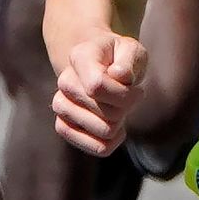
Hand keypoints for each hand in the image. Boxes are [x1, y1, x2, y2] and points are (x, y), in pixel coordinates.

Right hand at [51, 32, 145, 157]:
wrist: (101, 68)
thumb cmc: (120, 60)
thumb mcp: (132, 51)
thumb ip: (129, 60)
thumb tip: (119, 75)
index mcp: (80, 57)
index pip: (97, 86)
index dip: (125, 94)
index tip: (137, 89)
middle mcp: (65, 82)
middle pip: (107, 113)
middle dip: (126, 108)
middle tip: (126, 97)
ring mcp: (61, 106)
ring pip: (104, 132)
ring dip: (120, 123)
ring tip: (117, 108)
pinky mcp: (63, 127)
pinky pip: (98, 148)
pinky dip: (113, 141)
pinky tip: (114, 126)